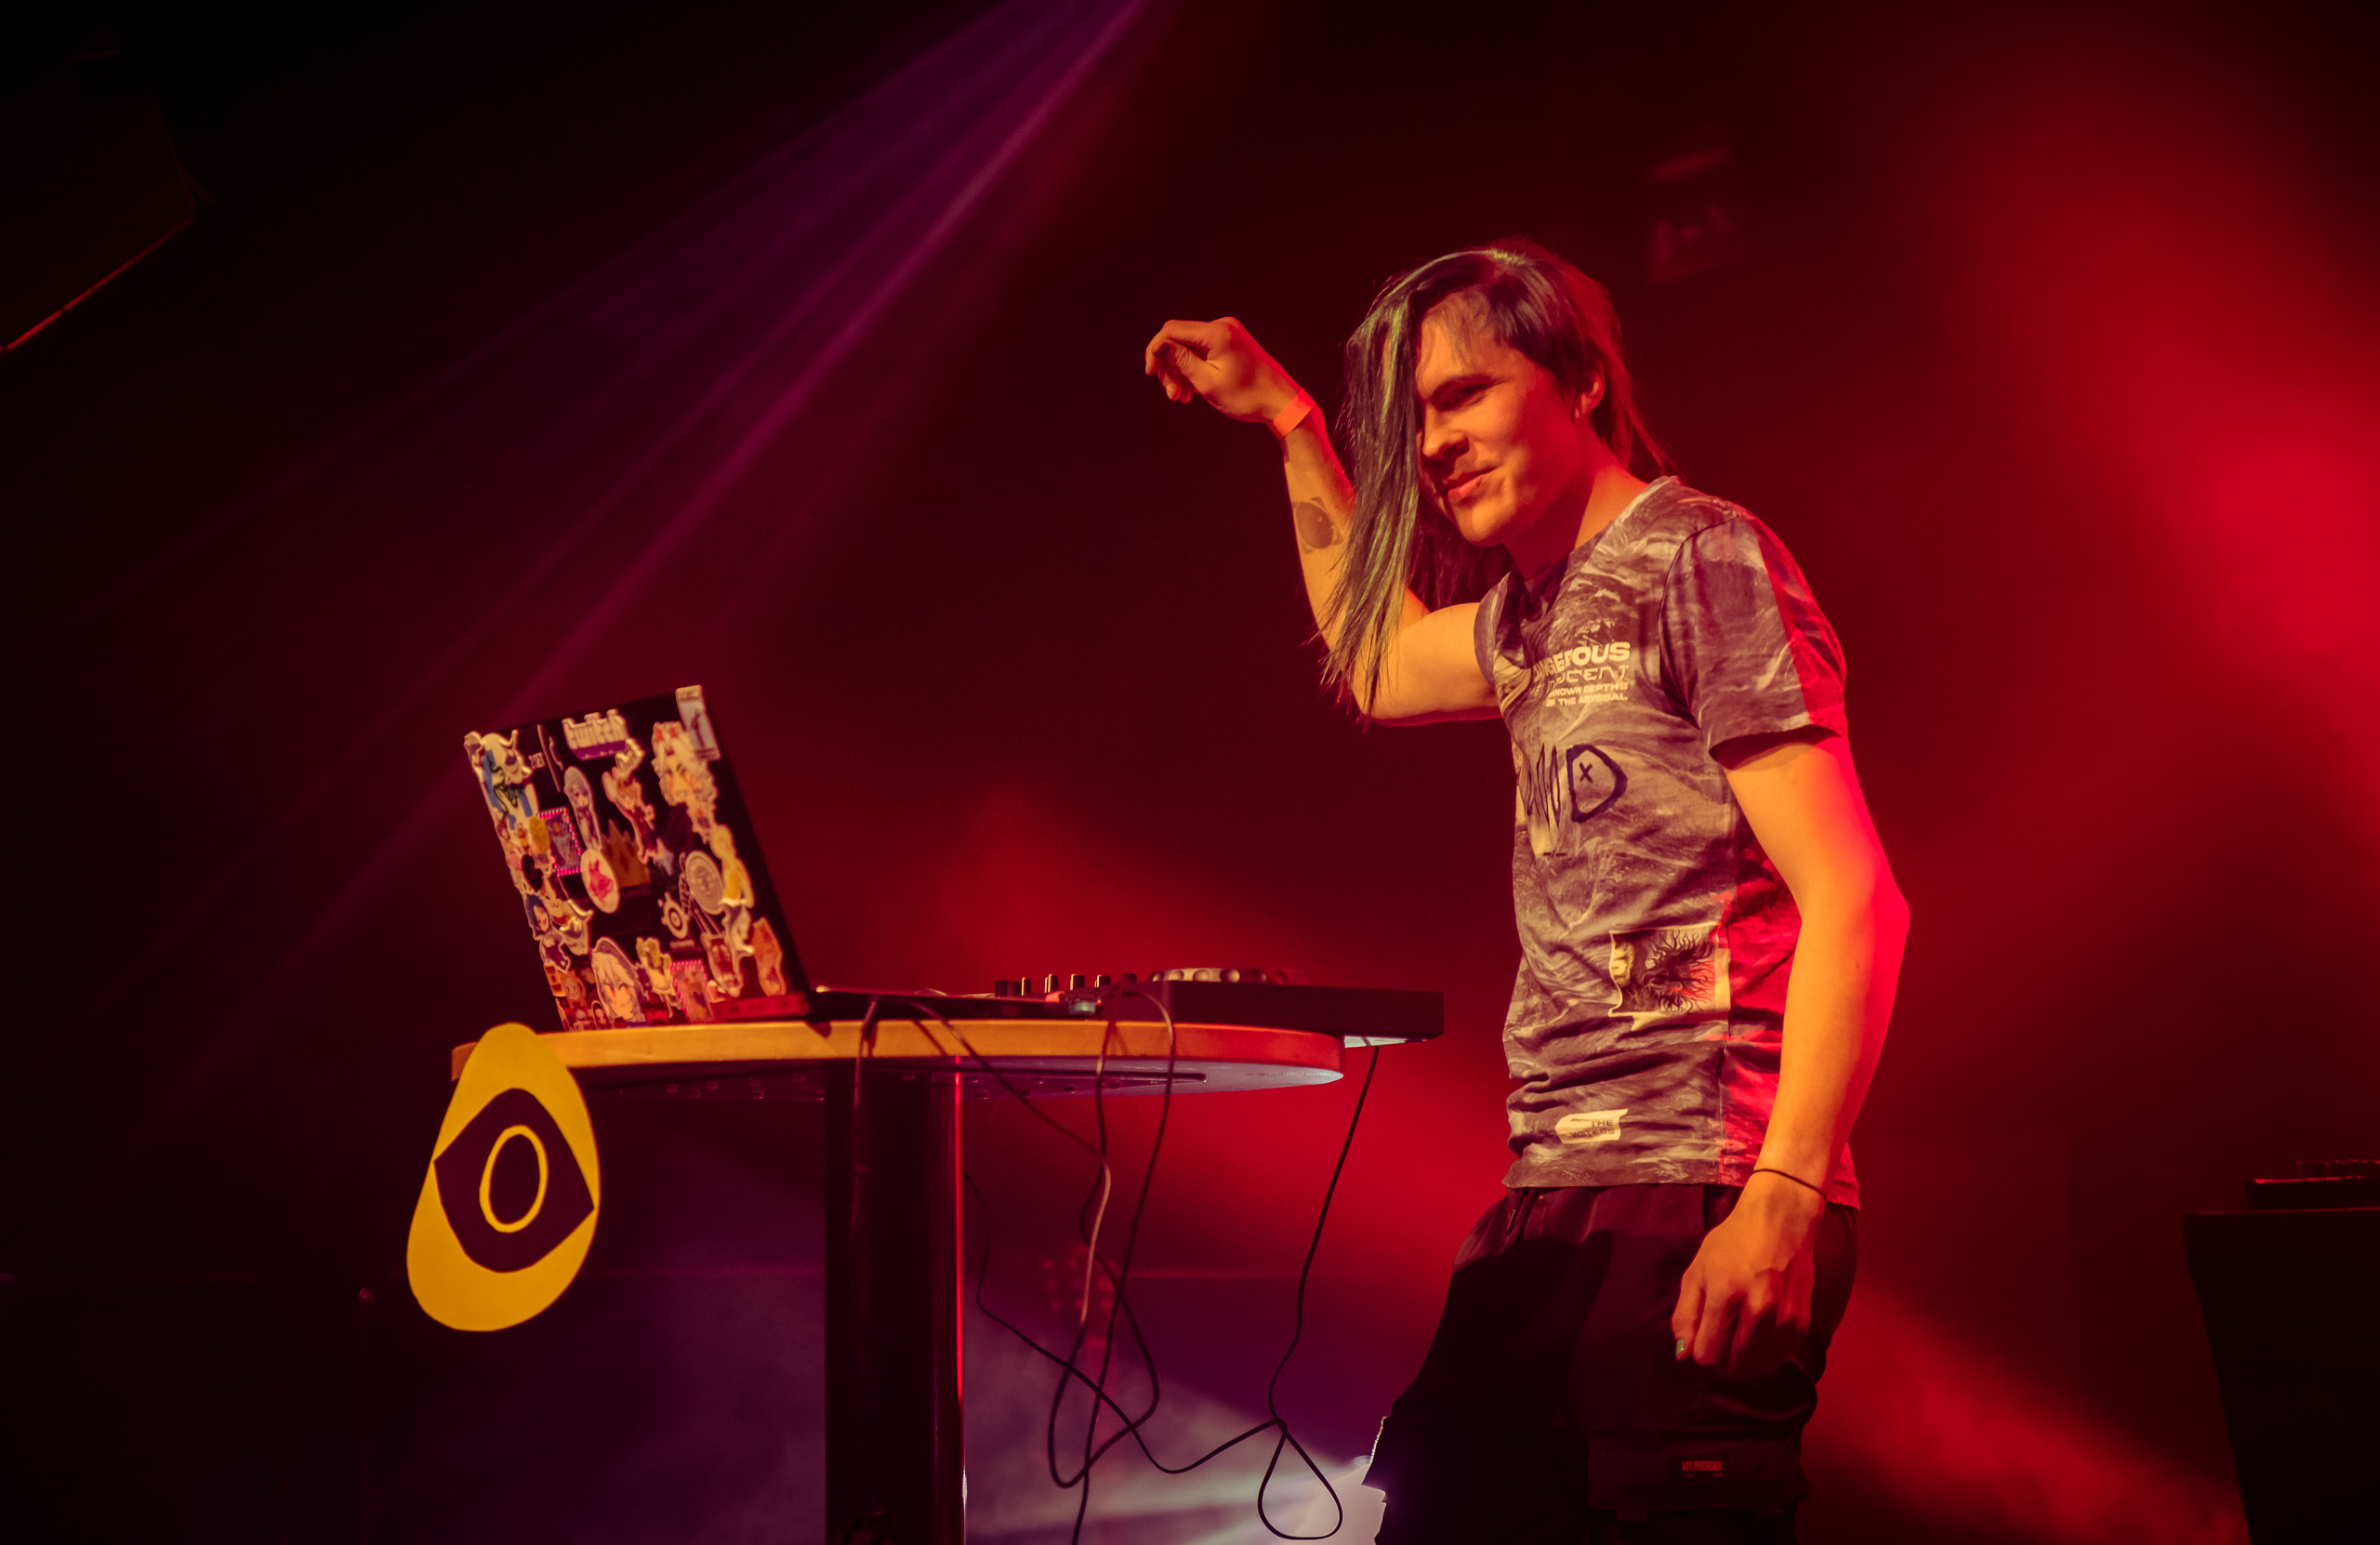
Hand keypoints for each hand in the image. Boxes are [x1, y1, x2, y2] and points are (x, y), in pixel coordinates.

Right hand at [1142, 316, 1304, 423]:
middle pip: (1179, 340)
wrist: (1280, 402)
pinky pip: (1203, 352)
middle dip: (1170, 367)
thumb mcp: (1206, 381)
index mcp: (1217, 333)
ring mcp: (1228, 334)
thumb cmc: (1246, 396)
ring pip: (1189, 348)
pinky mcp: (1230, 343)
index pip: (1171, 330)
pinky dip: (1194, 370)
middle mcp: (1222, 326)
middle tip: (1173, 395)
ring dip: (1181, 372)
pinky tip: (1193, 391)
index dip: (1155, 350)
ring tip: (1182, 397)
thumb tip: (1157, 345)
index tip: (1150, 374)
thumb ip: (1179, 361)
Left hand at [1669, 1174, 1822, 1377]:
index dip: (1699, 1352)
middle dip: (1719, 1359)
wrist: (1780, 1221)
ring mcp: (1784, 1318)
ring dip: (1741, 1361)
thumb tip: (1683, 1355)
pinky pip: (1777, 1360)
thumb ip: (1685, 1315)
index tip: (1702, 1337)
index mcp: (1726, 1295)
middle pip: (1731, 1366)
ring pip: (1755, 1368)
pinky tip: (1756, 1337)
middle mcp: (1758, 1309)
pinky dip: (1762, 1357)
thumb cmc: (1732, 1243)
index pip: (1707, 1356)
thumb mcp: (1697, 1271)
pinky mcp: (1801, 1323)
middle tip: (1719, 1337)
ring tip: (1736, 1337)